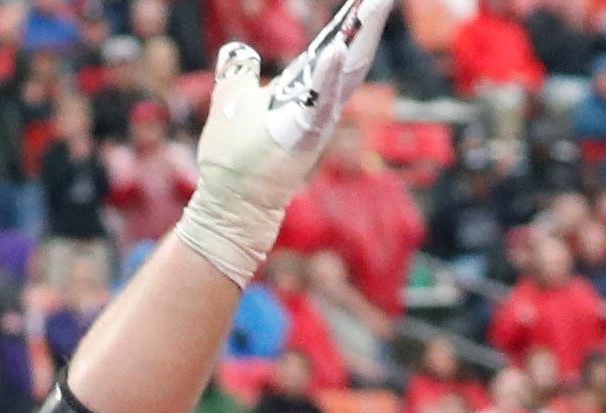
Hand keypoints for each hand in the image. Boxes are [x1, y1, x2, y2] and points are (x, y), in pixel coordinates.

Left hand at [171, 0, 391, 287]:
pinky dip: (328, 77)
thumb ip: (239, 73)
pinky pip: (320, 104)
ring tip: (375, 4)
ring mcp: (316, 121)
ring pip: (346, 74)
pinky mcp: (304, 138)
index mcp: (305, 89)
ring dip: (361, 39)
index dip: (351, 21)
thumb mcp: (232, 99)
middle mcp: (319, 102)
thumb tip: (238, 51)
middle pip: (351, 54)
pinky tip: (335, 50)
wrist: (230, 200)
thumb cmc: (233, 156)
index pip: (334, 46)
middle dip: (368, 22)